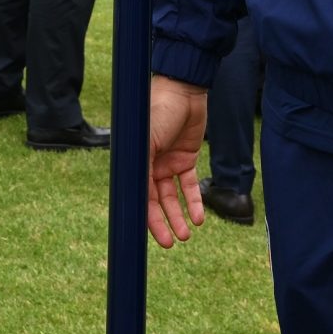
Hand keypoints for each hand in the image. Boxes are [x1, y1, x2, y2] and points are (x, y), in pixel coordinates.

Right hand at [145, 75, 208, 246]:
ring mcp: (167, 162)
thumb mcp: (146, 139)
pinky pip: (189, 185)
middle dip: (163, 223)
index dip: (143, 217)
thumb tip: (133, 194)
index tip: (149, 238)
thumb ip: (141, 164)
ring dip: (179, 216)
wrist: (184, 90)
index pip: (138, 195)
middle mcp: (149, 164)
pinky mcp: (186, 159)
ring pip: (173, 197)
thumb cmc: (159, 110)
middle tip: (172, 243)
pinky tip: (199, 218)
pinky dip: (194, 201)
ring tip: (186, 236)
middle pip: (155, 201)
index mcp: (135, 161)